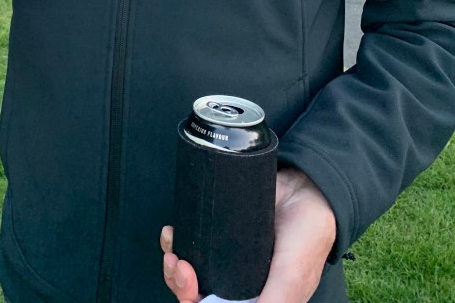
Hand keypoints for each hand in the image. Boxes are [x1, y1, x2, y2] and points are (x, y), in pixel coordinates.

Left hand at [162, 166, 335, 302]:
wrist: (305, 188)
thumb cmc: (306, 237)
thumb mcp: (292, 276)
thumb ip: (274, 301)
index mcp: (255, 301)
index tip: (189, 289)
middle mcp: (238, 284)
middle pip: (197, 296)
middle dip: (180, 285)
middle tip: (180, 264)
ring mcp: (227, 259)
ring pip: (189, 274)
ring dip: (172, 268)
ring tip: (174, 249)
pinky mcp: (218, 233)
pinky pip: (190, 243)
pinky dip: (175, 242)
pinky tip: (173, 233)